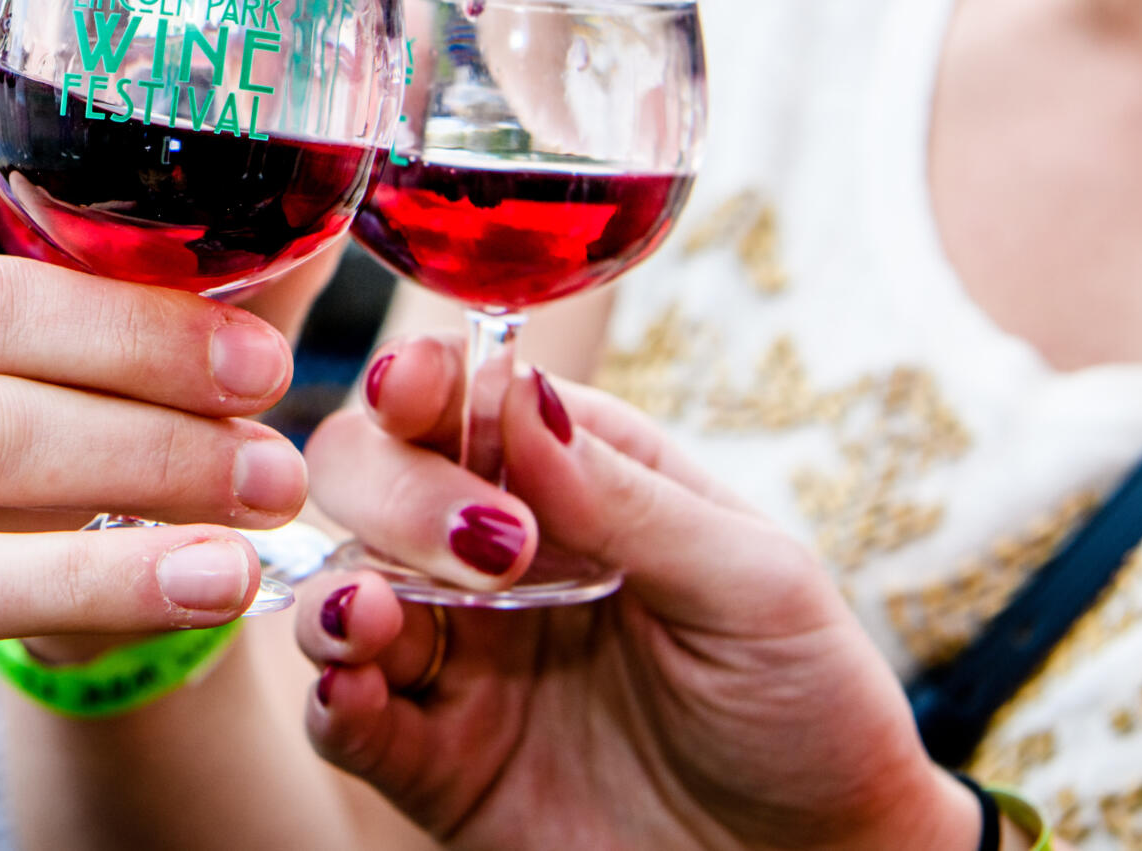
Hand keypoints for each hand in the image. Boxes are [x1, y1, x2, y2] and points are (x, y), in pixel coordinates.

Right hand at [295, 339, 978, 850]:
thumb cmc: (811, 709)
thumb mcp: (755, 586)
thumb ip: (629, 498)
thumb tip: (522, 389)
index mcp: (582, 480)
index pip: (474, 398)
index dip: (426, 381)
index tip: (415, 389)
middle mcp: (502, 555)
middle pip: (381, 473)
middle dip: (396, 486)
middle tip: (483, 547)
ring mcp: (464, 655)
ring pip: (344, 583)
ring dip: (340, 586)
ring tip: (368, 613)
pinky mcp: (437, 760)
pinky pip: (347, 716)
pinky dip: (331, 693)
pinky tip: (353, 685)